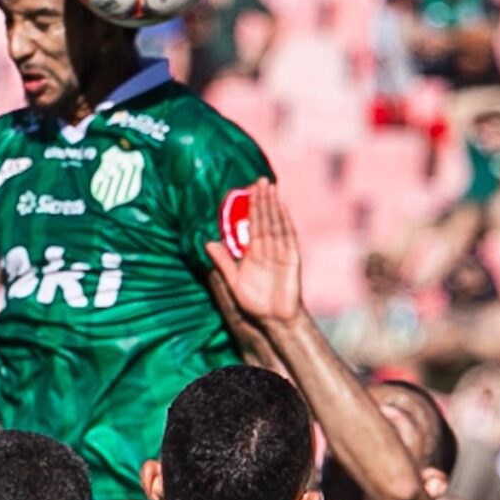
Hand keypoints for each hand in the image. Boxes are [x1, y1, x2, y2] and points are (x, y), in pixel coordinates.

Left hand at [203, 179, 302, 325]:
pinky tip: (281, 206)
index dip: (250, 208)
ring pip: (275, 223)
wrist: (275, 319)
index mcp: (253, 253)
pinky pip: (288, 235)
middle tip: (258, 180)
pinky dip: (285, 220)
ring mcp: (281, 251)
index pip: (251, 225)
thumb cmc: (254, 304)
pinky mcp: (292, 257)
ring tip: (268, 186)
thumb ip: (222, 262)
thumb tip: (207, 242)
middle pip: (264, 219)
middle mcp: (268, 248)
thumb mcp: (232, 281)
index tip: (246, 190)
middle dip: (262, 200)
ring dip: (272, 205)